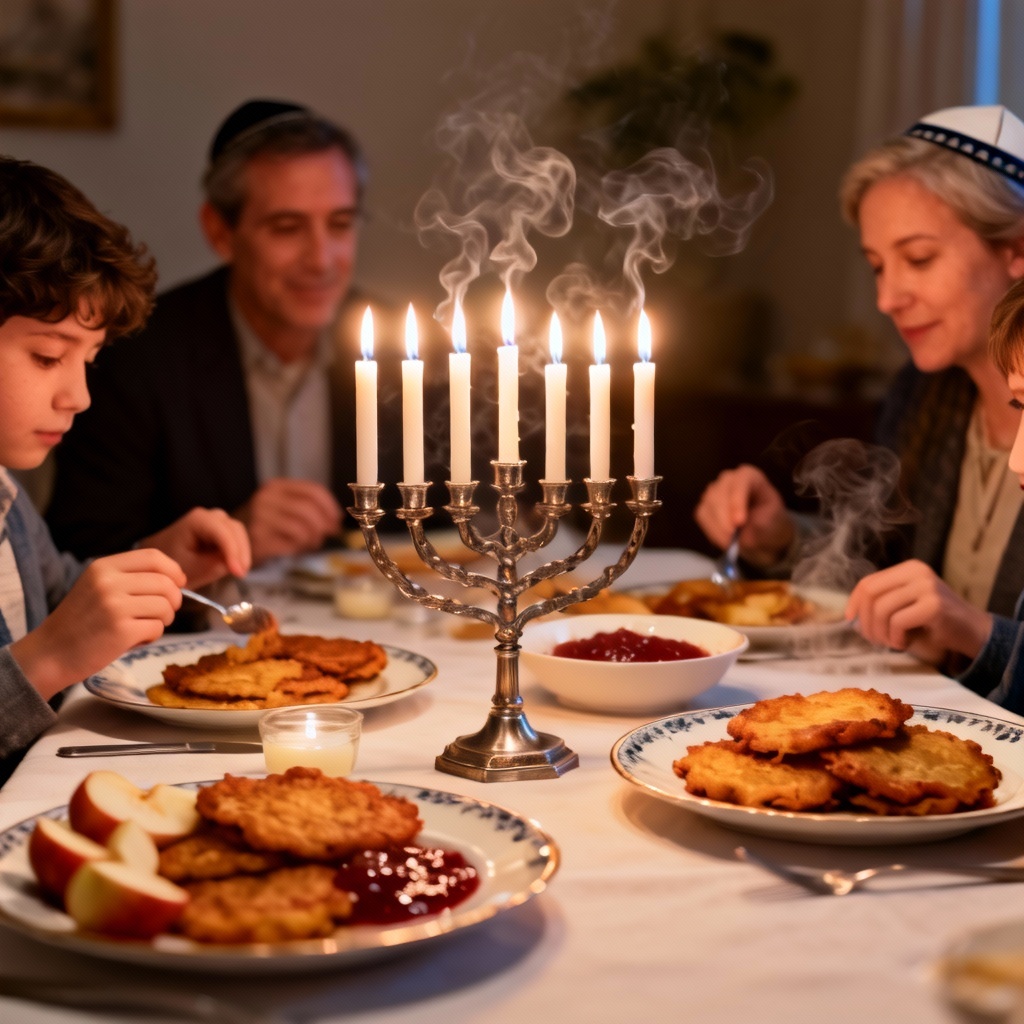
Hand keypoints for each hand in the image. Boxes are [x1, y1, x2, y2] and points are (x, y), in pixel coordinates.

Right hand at [10, 549, 184, 699]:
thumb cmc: (81, 622)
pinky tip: (134, 640)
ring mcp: (114, 606)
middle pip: (166, 583)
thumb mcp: (98, 586)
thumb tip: (177, 578)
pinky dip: (152, 637)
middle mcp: (109, 582)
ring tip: (144, 627)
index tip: (179, 583)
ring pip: (165, 607)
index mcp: (104, 566)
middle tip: (163, 613)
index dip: (174, 570)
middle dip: (173, 600)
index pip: (154, 557)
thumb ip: (131, 578)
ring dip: (163, 620)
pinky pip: (157, 629)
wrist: (50, 653)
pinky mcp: (121, 631)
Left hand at [142, 507, 250, 586]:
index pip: (222, 533)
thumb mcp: (189, 568)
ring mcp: (216, 520)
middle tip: (241, 574)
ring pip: (238, 532)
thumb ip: (213, 566)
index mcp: (197, 520)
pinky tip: (237, 566)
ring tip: (240, 572)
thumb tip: (233, 565)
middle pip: (234, 529)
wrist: (162, 559)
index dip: (233, 552)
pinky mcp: (221, 529)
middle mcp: (209, 515)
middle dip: (240, 552)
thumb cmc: (171, 562)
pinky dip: (238, 551)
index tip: (238, 572)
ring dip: (242, 552)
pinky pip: (236, 537)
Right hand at [235, 479, 342, 564]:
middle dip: (325, 525)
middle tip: (328, 534)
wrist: (231, 540)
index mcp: (276, 486)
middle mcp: (267, 498)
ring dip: (314, 538)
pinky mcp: (259, 538)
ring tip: (311, 542)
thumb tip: (336, 520)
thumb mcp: (284, 506)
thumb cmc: (265, 524)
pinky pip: (292, 543)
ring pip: (303, 528)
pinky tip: (297, 548)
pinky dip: (301, 547)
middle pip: (310, 510)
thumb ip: (307, 507)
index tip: (337, 519)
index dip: (330, 506)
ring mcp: (261, 518)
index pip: (313, 491)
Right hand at [694, 464, 794, 567]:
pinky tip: (724, 540)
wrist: (762, 534)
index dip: (737, 501)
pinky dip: (712, 530)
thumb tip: (739, 526)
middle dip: (724, 517)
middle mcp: (729, 479)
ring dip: (718, 526)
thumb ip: (760, 521)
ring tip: (731, 542)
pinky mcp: (705, 506)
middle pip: (719, 492)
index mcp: (750, 476)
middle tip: (732, 537)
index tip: (739, 522)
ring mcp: (714, 491)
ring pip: (708, 504)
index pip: (740, 482)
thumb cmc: (771, 522)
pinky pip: (702, 516)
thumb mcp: (774, 520)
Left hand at [845, 559, 992, 664]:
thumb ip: (883, 602)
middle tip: (873, 639)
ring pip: (882, 609)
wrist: (973, 631)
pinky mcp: (933, 605)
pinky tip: (903, 643)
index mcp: (908, 569)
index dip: (854, 602)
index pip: (869, 582)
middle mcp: (916, 572)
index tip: (850, 620)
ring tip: (890, 643)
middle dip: (866, 620)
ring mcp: (926, 587)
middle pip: (871, 593)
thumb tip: (851, 614)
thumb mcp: (906, 604)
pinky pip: (898, 621)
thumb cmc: (934, 622)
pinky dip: (895, 638)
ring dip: (880, 633)